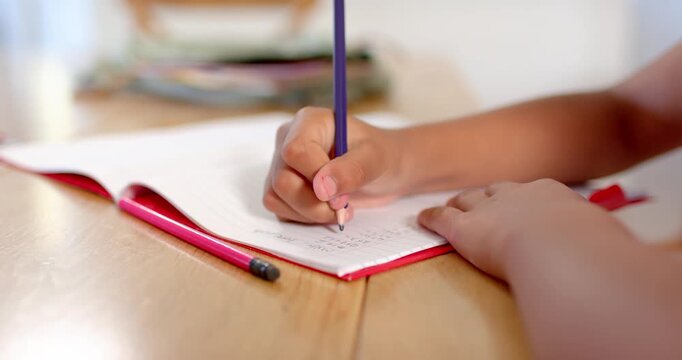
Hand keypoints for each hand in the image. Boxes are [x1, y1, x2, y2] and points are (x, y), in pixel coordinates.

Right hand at [263, 107, 406, 223]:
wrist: (384, 171)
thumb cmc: (380, 156)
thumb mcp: (375, 158)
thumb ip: (352, 169)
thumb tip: (323, 187)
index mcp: (310, 122)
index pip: (295, 151)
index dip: (315, 177)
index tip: (340, 194)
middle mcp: (289, 139)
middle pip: (282, 179)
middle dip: (314, 202)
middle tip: (343, 206)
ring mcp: (283, 164)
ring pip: (276, 197)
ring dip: (310, 213)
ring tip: (338, 210)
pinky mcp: (282, 187)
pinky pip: (280, 209)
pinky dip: (304, 218)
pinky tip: (326, 211)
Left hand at [418, 179, 632, 278]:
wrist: (558, 247)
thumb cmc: (586, 245)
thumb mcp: (597, 234)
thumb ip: (593, 236)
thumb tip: (604, 246)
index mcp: (551, 194)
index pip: (533, 193)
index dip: (522, 200)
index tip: (522, 206)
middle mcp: (516, 195)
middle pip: (495, 191)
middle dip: (486, 196)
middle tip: (479, 201)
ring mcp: (487, 209)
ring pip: (467, 201)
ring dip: (459, 204)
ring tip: (451, 206)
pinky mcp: (463, 228)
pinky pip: (442, 218)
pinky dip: (431, 217)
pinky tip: (422, 218)